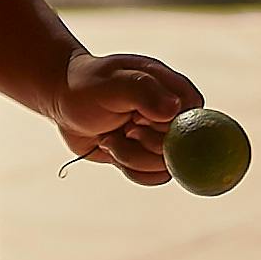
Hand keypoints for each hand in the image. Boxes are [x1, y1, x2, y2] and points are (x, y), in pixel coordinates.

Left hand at [55, 48, 202, 187]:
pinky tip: (111, 147)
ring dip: (132, 157)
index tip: (141, 119)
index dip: (173, 128)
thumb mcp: (112, 83)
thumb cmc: (88, 84)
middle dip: (147, 144)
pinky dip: (129, 168)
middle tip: (126, 128)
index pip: (196, 117)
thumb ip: (143, 91)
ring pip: (165, 167)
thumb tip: (174, 110)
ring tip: (112, 137)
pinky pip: (151, 177)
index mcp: (173, 89)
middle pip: (181, 148)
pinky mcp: (145, 156)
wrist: (64, 100)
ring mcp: (160, 138)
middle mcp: (172, 115)